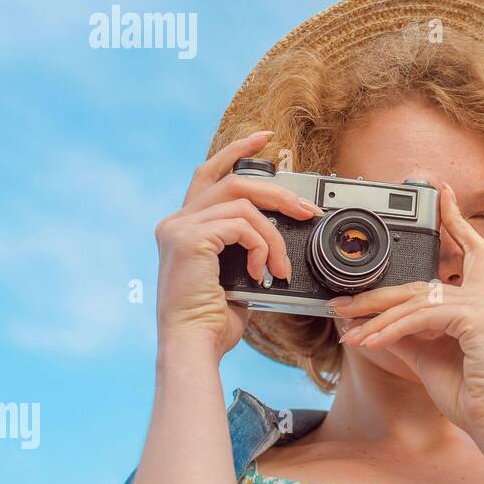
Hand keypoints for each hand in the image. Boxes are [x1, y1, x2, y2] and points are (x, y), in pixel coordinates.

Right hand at [154, 130, 321, 361]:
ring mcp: (179, 227)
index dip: (237, 151)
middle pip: (235, 183)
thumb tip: (278, 231)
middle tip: (307, 211)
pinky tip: (261, 274)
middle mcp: (175, 221)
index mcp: (184, 226)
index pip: (209, 173)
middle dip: (278, 193)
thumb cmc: (213, 319)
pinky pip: (243, 226)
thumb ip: (245, 245)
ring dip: (275, 235)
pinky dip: (262, 247)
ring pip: (244, 205)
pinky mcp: (190, 238)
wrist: (194, 345)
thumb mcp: (235, 273)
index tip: (265, 138)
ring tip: (281, 266)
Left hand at [332, 181, 483, 442]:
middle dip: (377, 294)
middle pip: (421, 283)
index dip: (455, 219)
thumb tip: (375, 322)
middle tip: (340, 303)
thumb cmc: (469, 394)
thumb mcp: (428, 356)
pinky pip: (421, 317)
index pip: (469, 250)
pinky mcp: (477, 317)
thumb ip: (407, 333)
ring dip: (375, 320)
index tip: (442, 192)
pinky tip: (367, 342)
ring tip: (347, 333)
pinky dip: (390, 330)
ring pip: (415, 302)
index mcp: (481, 300)